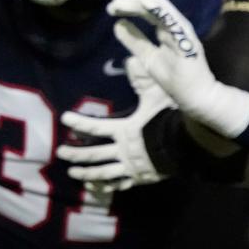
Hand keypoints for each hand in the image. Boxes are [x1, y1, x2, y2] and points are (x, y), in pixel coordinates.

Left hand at [55, 65, 177, 191]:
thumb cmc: (170, 120)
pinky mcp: (138, 178)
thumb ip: (143, 80)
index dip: (78, 123)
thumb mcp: (157, 96)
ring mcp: (130, 167)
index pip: (95, 127)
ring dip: (85, 173)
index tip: (64, 118)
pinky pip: (118, 185)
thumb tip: (131, 60)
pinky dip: (104, 187)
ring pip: (103, 173)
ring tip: (71, 172)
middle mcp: (123, 150)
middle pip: (94, 154)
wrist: (188, 146)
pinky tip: (93, 188)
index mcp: (124, 130)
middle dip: (75, 154)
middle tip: (59, 153)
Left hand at [108, 0, 248, 138]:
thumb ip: (134, 41)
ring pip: (160, 6)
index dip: (129, 5)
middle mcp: (174, 24)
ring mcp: (181, 29)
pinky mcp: (185, 37)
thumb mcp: (147, 56)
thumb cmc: (174, 78)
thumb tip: (117, 25)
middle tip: (112, 5)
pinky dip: (158, 9)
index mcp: (166, 28)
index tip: (112, 9)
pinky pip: (172, 19)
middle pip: (152, 3)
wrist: (193, 95)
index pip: (148, 9)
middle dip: (130, 1)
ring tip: (120, 4)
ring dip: (138, 2)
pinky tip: (144, 5)